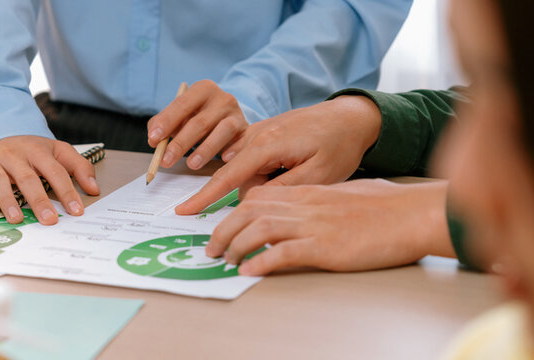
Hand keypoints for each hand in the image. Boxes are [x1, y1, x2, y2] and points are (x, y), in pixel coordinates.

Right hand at [0, 135, 99, 224]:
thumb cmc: (28, 150)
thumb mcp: (55, 151)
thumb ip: (78, 167)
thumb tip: (94, 189)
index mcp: (37, 150)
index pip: (55, 171)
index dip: (67, 191)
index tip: (77, 211)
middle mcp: (14, 154)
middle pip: (28, 178)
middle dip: (40, 200)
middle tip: (49, 220)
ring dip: (7, 200)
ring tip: (16, 219)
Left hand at [147, 80, 248, 169]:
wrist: (229, 117)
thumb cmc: (199, 117)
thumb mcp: (181, 116)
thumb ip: (163, 124)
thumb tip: (154, 140)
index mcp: (202, 89)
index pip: (181, 105)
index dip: (166, 122)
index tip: (153, 139)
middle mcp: (222, 98)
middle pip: (199, 122)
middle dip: (180, 143)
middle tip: (165, 160)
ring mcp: (236, 113)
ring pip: (221, 131)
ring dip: (205, 150)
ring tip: (190, 164)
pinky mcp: (246, 129)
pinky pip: (240, 141)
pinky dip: (232, 150)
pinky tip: (224, 159)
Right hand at [175, 95, 382, 214]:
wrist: (351, 116)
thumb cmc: (339, 145)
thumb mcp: (318, 175)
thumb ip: (281, 190)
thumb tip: (251, 202)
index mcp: (267, 145)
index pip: (228, 177)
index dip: (205, 197)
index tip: (183, 211)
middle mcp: (256, 136)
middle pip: (238, 177)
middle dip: (256, 192)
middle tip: (294, 182)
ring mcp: (258, 132)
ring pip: (245, 170)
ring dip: (263, 181)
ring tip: (299, 170)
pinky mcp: (263, 133)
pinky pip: (251, 159)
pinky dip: (263, 170)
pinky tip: (290, 165)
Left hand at [208, 179, 454, 275]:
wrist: (414, 214)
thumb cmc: (388, 206)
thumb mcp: (346, 196)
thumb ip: (320, 202)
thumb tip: (305, 215)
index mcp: (309, 192)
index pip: (259, 196)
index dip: (234, 210)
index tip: (223, 225)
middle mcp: (305, 205)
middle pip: (249, 211)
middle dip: (223, 229)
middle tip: (212, 248)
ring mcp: (314, 225)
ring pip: (258, 229)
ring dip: (235, 245)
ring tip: (225, 260)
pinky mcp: (325, 246)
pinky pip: (282, 253)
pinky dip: (260, 262)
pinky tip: (249, 271)